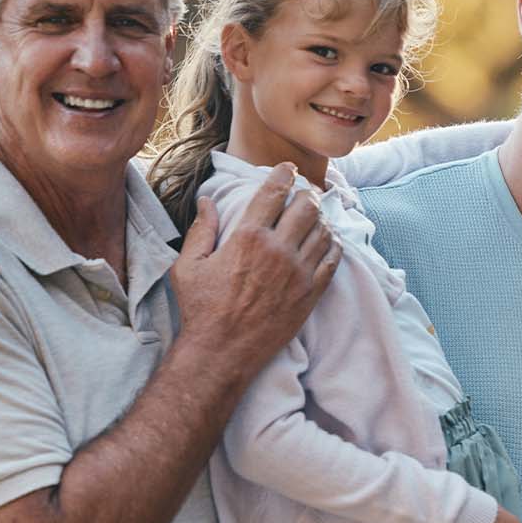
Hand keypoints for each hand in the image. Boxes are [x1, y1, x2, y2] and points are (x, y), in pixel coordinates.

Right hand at [171, 164, 341, 375]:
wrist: (222, 353)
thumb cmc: (200, 309)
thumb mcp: (188, 266)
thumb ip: (201, 230)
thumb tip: (207, 201)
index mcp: (247, 238)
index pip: (273, 193)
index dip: (283, 175)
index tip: (288, 169)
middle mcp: (278, 250)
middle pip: (306, 207)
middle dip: (307, 195)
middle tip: (304, 194)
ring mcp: (299, 272)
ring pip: (323, 230)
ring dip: (321, 218)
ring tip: (315, 216)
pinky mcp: (311, 293)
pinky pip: (333, 260)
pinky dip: (333, 245)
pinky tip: (328, 242)